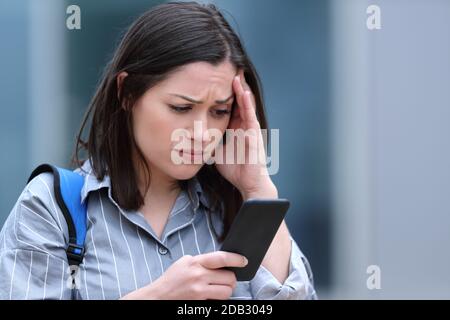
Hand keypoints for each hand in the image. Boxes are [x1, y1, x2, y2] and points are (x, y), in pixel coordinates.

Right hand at [120, 251, 247, 299]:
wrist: (158, 297)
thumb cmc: (172, 279)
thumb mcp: (185, 263)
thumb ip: (202, 261)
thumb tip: (222, 261)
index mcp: (195, 262)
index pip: (222, 258)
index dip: (236, 259)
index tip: (244, 261)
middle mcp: (198, 276)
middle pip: (229, 277)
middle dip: (230, 279)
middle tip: (225, 280)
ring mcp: (199, 291)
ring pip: (227, 292)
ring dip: (226, 291)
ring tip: (218, 289)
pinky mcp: (200, 304)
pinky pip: (218, 302)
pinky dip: (218, 300)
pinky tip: (210, 296)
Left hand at [215, 70, 277, 199]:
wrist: (248, 183)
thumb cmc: (235, 169)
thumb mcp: (216, 151)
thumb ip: (207, 142)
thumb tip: (191, 138)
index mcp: (235, 128)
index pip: (229, 106)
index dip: (223, 93)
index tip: (214, 80)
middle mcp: (243, 125)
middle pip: (238, 101)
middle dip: (233, 86)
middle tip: (227, 69)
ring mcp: (250, 128)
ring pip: (246, 105)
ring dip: (241, 90)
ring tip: (235, 74)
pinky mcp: (254, 134)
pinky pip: (250, 115)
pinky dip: (247, 104)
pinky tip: (243, 92)